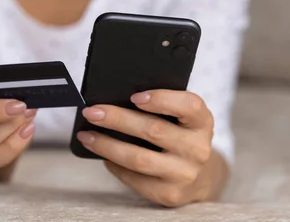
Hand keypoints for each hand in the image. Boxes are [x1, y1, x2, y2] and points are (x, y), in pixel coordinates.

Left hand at [77, 90, 224, 206]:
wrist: (200, 176)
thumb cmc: (180, 136)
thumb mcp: (181, 118)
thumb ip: (159, 106)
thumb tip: (114, 100)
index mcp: (201, 122)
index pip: (189, 106)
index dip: (162, 99)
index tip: (134, 95)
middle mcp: (197, 148)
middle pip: (154, 130)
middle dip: (117, 119)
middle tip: (92, 112)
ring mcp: (184, 174)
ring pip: (139, 158)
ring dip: (107, 145)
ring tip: (87, 135)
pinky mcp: (169, 194)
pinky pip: (134, 178)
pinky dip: (114, 165)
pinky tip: (102, 154)